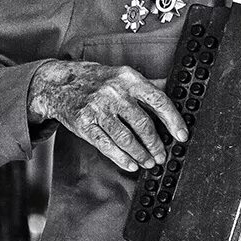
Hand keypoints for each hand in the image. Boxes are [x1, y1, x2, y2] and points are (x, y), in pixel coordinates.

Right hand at [27, 60, 186, 172]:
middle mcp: (114, 92)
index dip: (173, 120)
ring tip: (149, 162)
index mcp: (129, 79)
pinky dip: (121, 157)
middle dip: (156, 144)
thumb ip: (147, 86)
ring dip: (141, 154)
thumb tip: (175, 93)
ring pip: (125, 138)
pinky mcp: (84, 123)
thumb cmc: (96, 80)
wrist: (58, 83)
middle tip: (162, 155)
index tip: (182, 136)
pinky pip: (106, 144)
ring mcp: (98, 108)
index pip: (158, 100)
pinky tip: (131, 164)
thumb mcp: (122, 75)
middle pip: (143, 123)